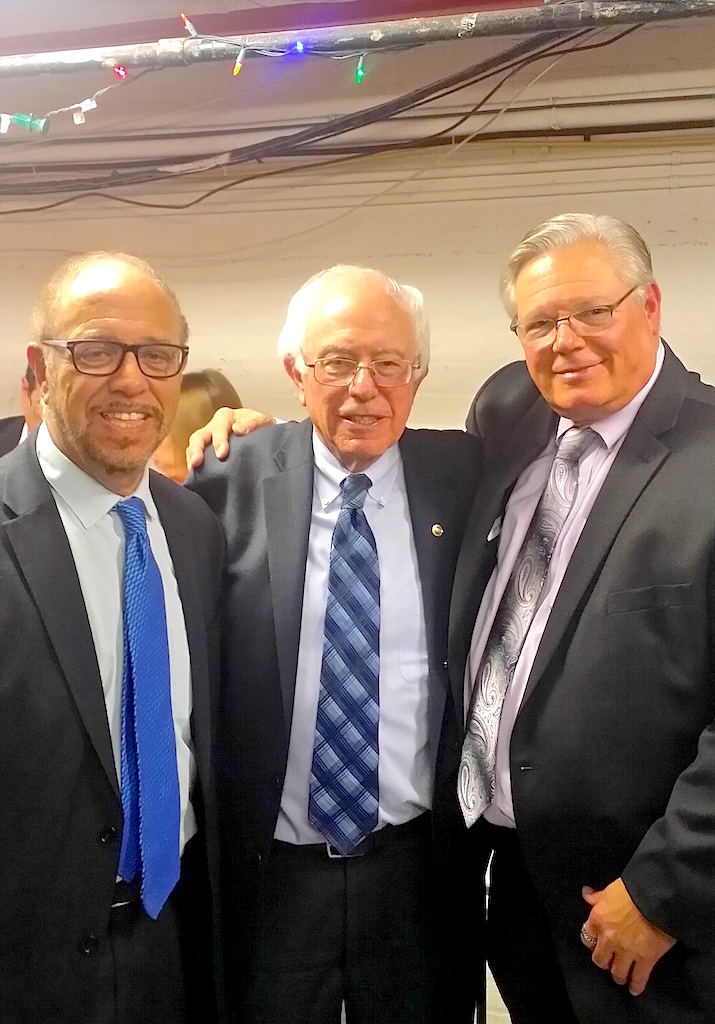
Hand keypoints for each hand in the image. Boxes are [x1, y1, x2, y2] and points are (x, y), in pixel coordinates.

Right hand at [186, 407, 274, 468]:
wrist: (261, 434)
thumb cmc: (259, 425)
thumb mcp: (261, 421)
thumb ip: (252, 424)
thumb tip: (238, 429)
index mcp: (225, 417)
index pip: (218, 428)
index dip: (219, 441)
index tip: (222, 454)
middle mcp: (212, 428)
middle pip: (198, 437)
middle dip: (196, 450)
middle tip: (196, 463)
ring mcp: (208, 441)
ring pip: (193, 447)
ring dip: (191, 459)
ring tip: (192, 471)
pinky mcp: (207, 453)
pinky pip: (195, 458)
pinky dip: (194, 467)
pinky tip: (195, 477)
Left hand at [581, 878, 675, 995]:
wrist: (656, 898)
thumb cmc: (631, 890)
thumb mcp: (610, 890)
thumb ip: (597, 896)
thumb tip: (585, 893)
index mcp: (598, 920)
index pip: (587, 937)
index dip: (592, 941)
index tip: (597, 944)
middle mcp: (608, 939)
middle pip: (600, 959)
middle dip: (604, 962)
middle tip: (610, 961)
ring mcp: (626, 952)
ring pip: (617, 972)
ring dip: (618, 975)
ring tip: (622, 976)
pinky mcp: (645, 960)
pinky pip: (637, 978)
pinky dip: (636, 986)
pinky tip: (635, 989)